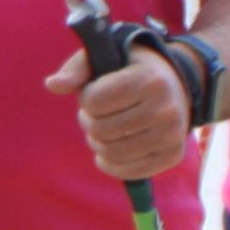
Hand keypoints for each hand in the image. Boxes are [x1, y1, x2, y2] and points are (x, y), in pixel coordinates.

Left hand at [47, 42, 193, 182]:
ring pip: (111, 152)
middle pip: (100, 129)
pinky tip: (108, 153)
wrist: (177, 84)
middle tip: (98, 113)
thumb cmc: (131, 70)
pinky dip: (110, 164)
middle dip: (89, 121)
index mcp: (150, 80)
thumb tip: (52, 85)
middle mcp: (167, 109)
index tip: (97, 90)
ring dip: (97, 142)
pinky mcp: (173, 156)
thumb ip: (76, 69)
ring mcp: (173, 135)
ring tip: (104, 130)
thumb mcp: (105, 58)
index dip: (86, 97)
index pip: (94, 101)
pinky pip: (128, 172)